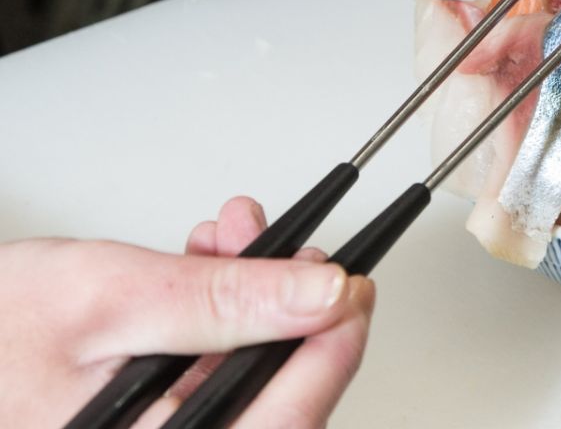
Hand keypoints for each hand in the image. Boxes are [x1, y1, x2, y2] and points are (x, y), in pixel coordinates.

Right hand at [0, 197, 373, 427]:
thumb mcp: (113, 298)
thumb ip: (221, 300)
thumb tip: (319, 294)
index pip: (285, 421)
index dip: (335, 351)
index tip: (356, 292)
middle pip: (273, 400)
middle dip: (292, 311)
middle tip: (302, 256)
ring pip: (245, 377)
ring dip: (255, 301)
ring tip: (240, 241)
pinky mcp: (156, 414)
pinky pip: (211, 372)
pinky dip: (222, 313)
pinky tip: (213, 264)